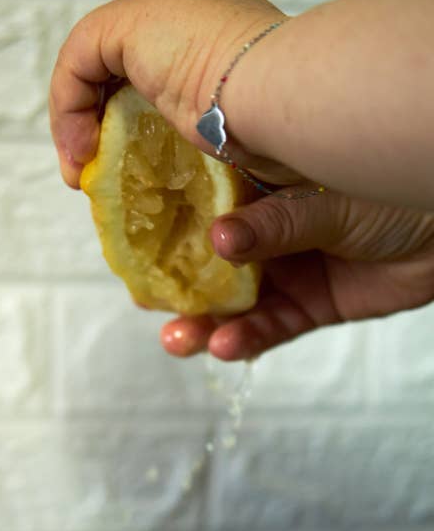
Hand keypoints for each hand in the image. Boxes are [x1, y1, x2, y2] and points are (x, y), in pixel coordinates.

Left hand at [49, 0, 286, 187]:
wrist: (295, 100)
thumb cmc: (294, 133)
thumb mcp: (252, 145)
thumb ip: (223, 155)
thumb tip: (219, 228)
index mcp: (221, 32)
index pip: (158, 69)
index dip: (131, 121)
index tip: (125, 172)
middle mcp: (187, 11)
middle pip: (120, 68)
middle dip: (98, 123)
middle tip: (93, 174)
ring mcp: (160, 7)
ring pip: (93, 64)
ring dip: (78, 123)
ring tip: (83, 173)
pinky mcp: (133, 19)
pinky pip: (79, 61)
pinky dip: (70, 110)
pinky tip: (83, 153)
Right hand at [161, 193, 433, 359]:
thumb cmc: (397, 188)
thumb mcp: (328, 199)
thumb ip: (275, 223)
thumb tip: (219, 239)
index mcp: (264, 186)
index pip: (204, 204)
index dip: (169, 226)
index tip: (133, 243)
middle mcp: (268, 229)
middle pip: (210, 260)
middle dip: (177, 284)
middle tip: (146, 299)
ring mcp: (287, 269)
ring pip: (234, 302)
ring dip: (203, 322)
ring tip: (177, 338)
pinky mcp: (308, 306)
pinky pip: (270, 327)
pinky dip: (246, 338)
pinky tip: (223, 344)